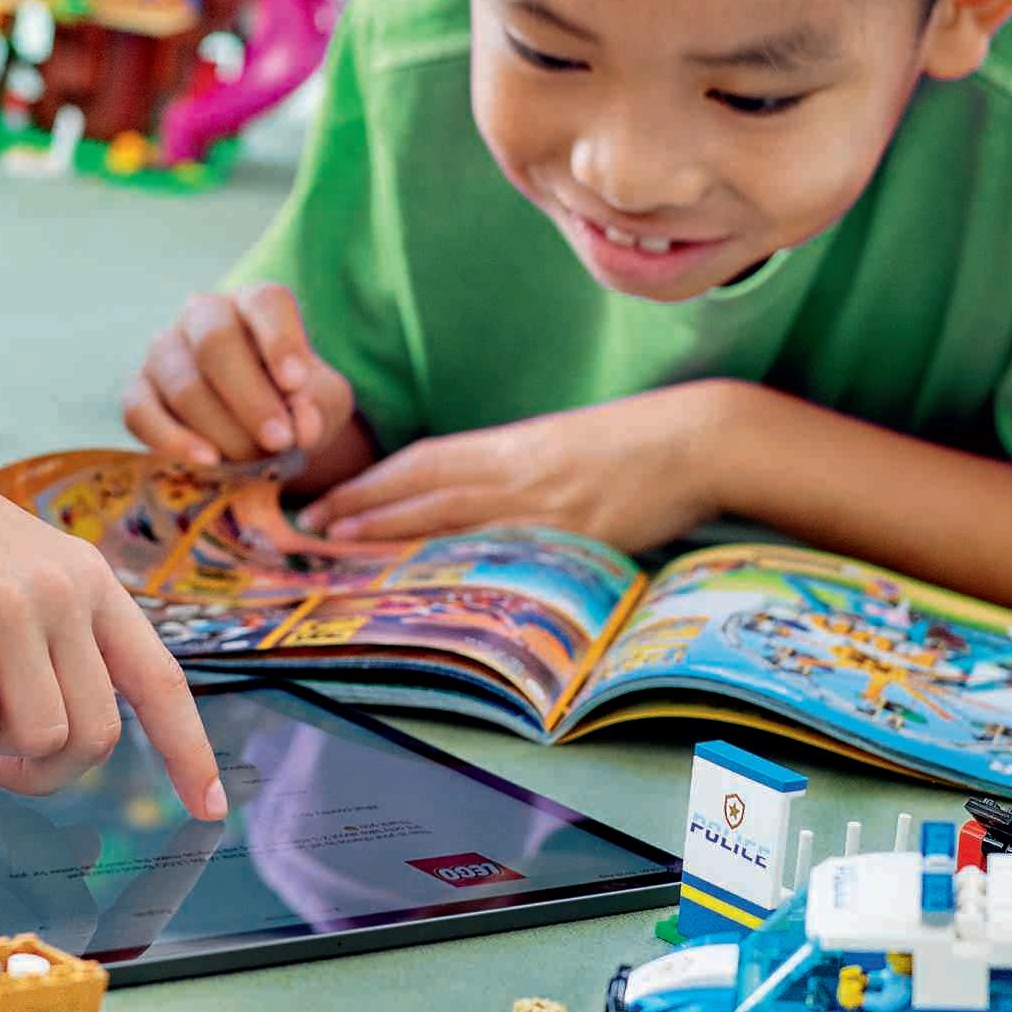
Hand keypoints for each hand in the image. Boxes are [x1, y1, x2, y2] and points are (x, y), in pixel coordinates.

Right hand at [0, 429, 226, 819]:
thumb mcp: (19, 573)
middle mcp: (64, 590)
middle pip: (94, 733)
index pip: (161, 678)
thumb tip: (68, 740)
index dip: (189, 750)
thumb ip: (57, 638)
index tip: (210, 806)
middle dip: (47, 771)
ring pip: (36, 736)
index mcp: (90, 580)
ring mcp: (10, 603)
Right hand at [124, 285, 354, 464]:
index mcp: (253, 304)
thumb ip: (318, 408)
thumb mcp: (323, 403)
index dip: (280, 340)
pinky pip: (140, 412)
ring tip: (254, 464)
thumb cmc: (296, 404)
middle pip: (215, 343)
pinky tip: (206, 463)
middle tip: (279, 440)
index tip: (296, 382)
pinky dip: (172, 440)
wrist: (259, 431)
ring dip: (222, 429)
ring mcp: (164, 351)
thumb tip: (302, 425)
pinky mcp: (138, 392)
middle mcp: (202, 316)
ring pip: (183, 384)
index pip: (264, 302)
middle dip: (249, 397)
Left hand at [298, 382, 732, 548]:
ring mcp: (543, 503)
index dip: (376, 481)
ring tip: (342, 543)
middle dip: (364, 505)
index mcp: (514, 446)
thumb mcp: (567, 447)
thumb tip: (481, 496)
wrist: (699, 439)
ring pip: (450, 513)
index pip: (427, 461)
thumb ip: (521, 471)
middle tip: (312, 524)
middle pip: (424, 485)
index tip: (335, 497)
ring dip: (392, 527)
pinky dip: (463, 557)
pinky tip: (429, 572)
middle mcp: (517, 470)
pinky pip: (506, 546)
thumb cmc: (639, 445)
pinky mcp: (574, 533)